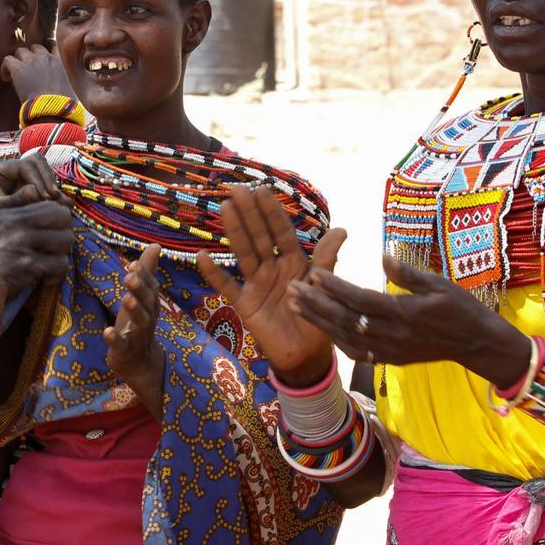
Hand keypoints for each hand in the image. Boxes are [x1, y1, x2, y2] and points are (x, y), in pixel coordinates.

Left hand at [0, 154, 61, 232]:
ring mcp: (17, 178)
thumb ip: (16, 201)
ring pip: (42, 173)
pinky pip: (43, 186)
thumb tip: (35, 191)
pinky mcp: (25, 188)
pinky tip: (62, 206)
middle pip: (36, 163)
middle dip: (48, 179)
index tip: (47, 197)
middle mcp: (7, 170)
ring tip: (62, 204)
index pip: (24, 165)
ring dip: (52, 187)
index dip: (39, 179)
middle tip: (55, 198)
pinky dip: (52, 195)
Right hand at [0, 199, 73, 291]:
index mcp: (12, 213)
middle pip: (64, 218)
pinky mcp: (28, 264)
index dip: (60, 220)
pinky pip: (61, 264)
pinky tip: (46, 279)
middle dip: (65, 234)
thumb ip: (24, 214)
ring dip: (62, 255)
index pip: (52, 205)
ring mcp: (23, 243)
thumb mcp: (2, 229)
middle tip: (56, 249)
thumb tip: (54, 201)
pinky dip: (57, 275)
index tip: (54, 234)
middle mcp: (17, 224)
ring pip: (66, 240)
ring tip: (50, 264)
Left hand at [1, 43, 75, 103]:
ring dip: (18, 60)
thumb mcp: (70, 90)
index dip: (45, 49)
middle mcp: (45, 58)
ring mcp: (31, 61)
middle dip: (30, 56)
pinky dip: (5, 68)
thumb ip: (64, 83)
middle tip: (27, 70)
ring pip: (20, 51)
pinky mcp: (18, 68)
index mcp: (59, 62)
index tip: (40, 57)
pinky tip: (6, 79)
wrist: (51, 109)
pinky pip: (7, 60)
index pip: (52, 45)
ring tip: (15, 74)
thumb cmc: (62, 106)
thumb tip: (67, 95)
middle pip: (35, 47)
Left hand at [104, 244, 163, 420]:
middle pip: (148, 303)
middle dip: (140, 289)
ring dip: (134, 310)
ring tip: (125, 298)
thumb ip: (147, 272)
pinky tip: (107, 331)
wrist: (140, 364)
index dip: (144, 276)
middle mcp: (148, 319)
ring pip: (141, 323)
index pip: (152, 288)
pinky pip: (122, 346)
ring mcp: (138, 337)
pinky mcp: (126, 352)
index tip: (133, 264)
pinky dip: (116, 339)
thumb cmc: (138, 325)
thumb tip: (155, 245)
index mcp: (151, 305)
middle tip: (129, 276)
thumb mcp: (141, 298)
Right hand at [196, 186, 344, 387]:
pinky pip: (226, 286)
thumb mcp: (325, 287)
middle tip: (237, 189)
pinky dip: (213, 273)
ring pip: (243, 253)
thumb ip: (328, 259)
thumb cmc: (317, 319)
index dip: (272, 212)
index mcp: (294, 262)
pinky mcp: (244, 304)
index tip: (262, 190)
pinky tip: (202, 256)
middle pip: (259, 236)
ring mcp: (256, 284)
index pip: (281, 232)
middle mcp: (273, 268)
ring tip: (225, 208)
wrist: (305, 355)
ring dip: (234, 231)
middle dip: (250, 213)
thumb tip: (342, 229)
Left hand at [289, 254, 527, 388]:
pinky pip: (356, 352)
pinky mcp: (390, 360)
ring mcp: (390, 350)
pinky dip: (335, 340)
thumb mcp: (440, 285)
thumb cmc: (461, 308)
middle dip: (314, 303)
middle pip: (345, 319)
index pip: (359, 298)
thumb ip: (408, 274)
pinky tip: (320, 327)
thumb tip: (383, 257)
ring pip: (345, 337)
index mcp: (404, 313)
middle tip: (290, 288)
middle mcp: (392, 334)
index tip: (313, 272)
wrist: (477, 345)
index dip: (334, 286)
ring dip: (317, 321)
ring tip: (294, 306)